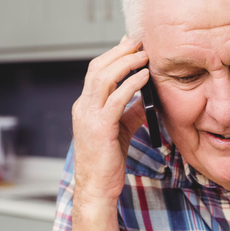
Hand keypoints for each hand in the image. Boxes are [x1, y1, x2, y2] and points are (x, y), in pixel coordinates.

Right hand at [71, 36, 149, 205]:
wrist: (96, 189)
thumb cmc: (106, 164)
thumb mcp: (120, 131)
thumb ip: (131, 113)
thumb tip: (146, 99)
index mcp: (85, 107)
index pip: (96, 72)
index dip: (113, 55)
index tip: (130, 44)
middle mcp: (83, 107)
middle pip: (98, 68)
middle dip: (119, 52)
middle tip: (139, 42)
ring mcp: (89, 117)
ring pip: (103, 78)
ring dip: (126, 63)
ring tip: (144, 55)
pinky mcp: (100, 127)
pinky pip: (116, 99)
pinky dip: (131, 84)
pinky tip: (144, 77)